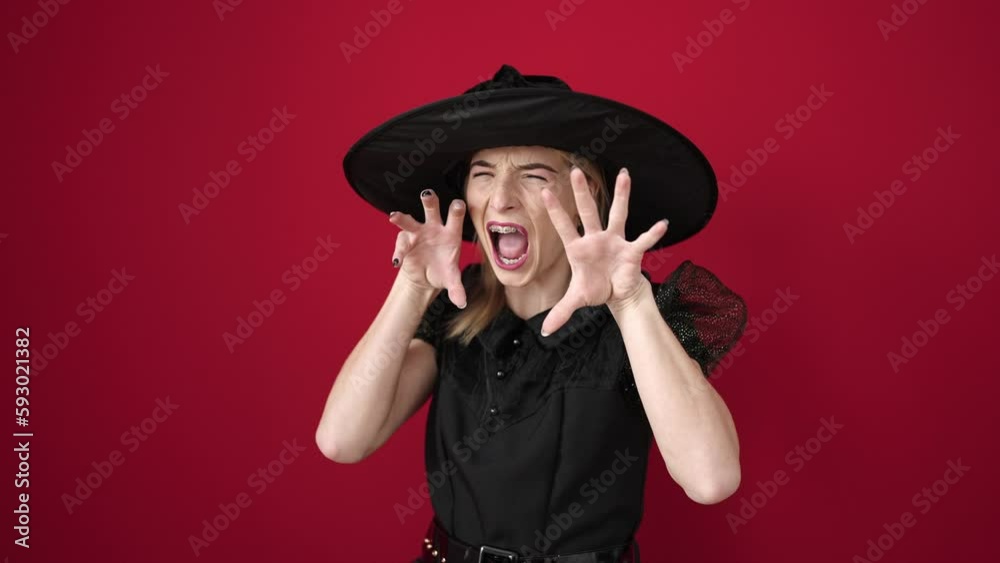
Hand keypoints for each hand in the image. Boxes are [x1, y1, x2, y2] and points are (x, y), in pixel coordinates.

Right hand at [388, 189, 467, 308]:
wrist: (426, 276)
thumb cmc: (443, 271)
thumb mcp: (451, 280)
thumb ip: (457, 289)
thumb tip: (462, 302)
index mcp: (451, 233)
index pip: (455, 216)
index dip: (456, 209)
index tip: (457, 204)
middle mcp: (434, 228)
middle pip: (432, 209)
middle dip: (429, 200)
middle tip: (427, 194)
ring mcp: (417, 233)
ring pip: (410, 220)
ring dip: (402, 217)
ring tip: (393, 217)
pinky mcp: (405, 242)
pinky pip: (400, 245)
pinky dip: (398, 253)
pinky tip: (397, 262)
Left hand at [538, 167, 667, 335]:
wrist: (618, 294)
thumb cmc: (595, 289)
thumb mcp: (577, 300)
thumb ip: (561, 312)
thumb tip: (545, 331)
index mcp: (578, 248)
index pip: (564, 226)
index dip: (555, 210)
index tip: (545, 191)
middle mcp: (596, 238)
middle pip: (587, 211)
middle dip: (582, 193)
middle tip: (576, 171)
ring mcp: (614, 241)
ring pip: (617, 214)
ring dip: (621, 195)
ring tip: (624, 174)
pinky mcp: (631, 250)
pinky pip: (643, 240)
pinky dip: (652, 234)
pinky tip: (662, 224)